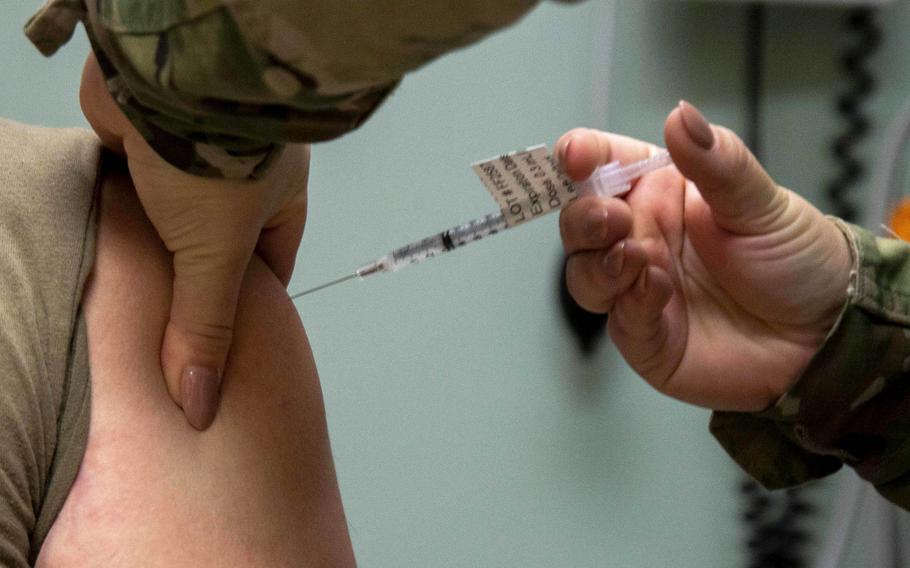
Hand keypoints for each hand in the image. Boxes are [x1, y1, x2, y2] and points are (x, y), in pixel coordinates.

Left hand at [80, 54, 308, 428]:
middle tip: (175, 329)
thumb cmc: (220, 161)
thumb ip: (205, 328)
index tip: (228, 342)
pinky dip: (125, 218)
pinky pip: (136, 191)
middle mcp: (241, 175)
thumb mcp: (217, 256)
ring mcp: (192, 156)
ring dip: (157, 250)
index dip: (250, 305)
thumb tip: (202, 404)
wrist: (165, 80)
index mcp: (281, 197)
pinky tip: (112, 248)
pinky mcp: (144, 141)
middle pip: (219, 245)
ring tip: (138, 297)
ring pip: (175, 219)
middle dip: (197, 282)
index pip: (271, 264)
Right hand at [557, 102, 852, 411]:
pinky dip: (630, 303)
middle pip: (580, 222)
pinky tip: (657, 290)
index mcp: (661, 194)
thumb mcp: (762, 202)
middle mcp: (642, 238)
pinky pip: (620, 319)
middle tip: (611, 217)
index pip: (604, 165)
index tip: (575, 156)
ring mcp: (638, 288)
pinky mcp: (647, 335)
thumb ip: (716, 162)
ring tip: (636, 256)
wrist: (827, 334)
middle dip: (583, 217)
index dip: (580, 157)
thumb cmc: (797, 260)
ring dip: (599, 264)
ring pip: (584, 274)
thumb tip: (680, 115)